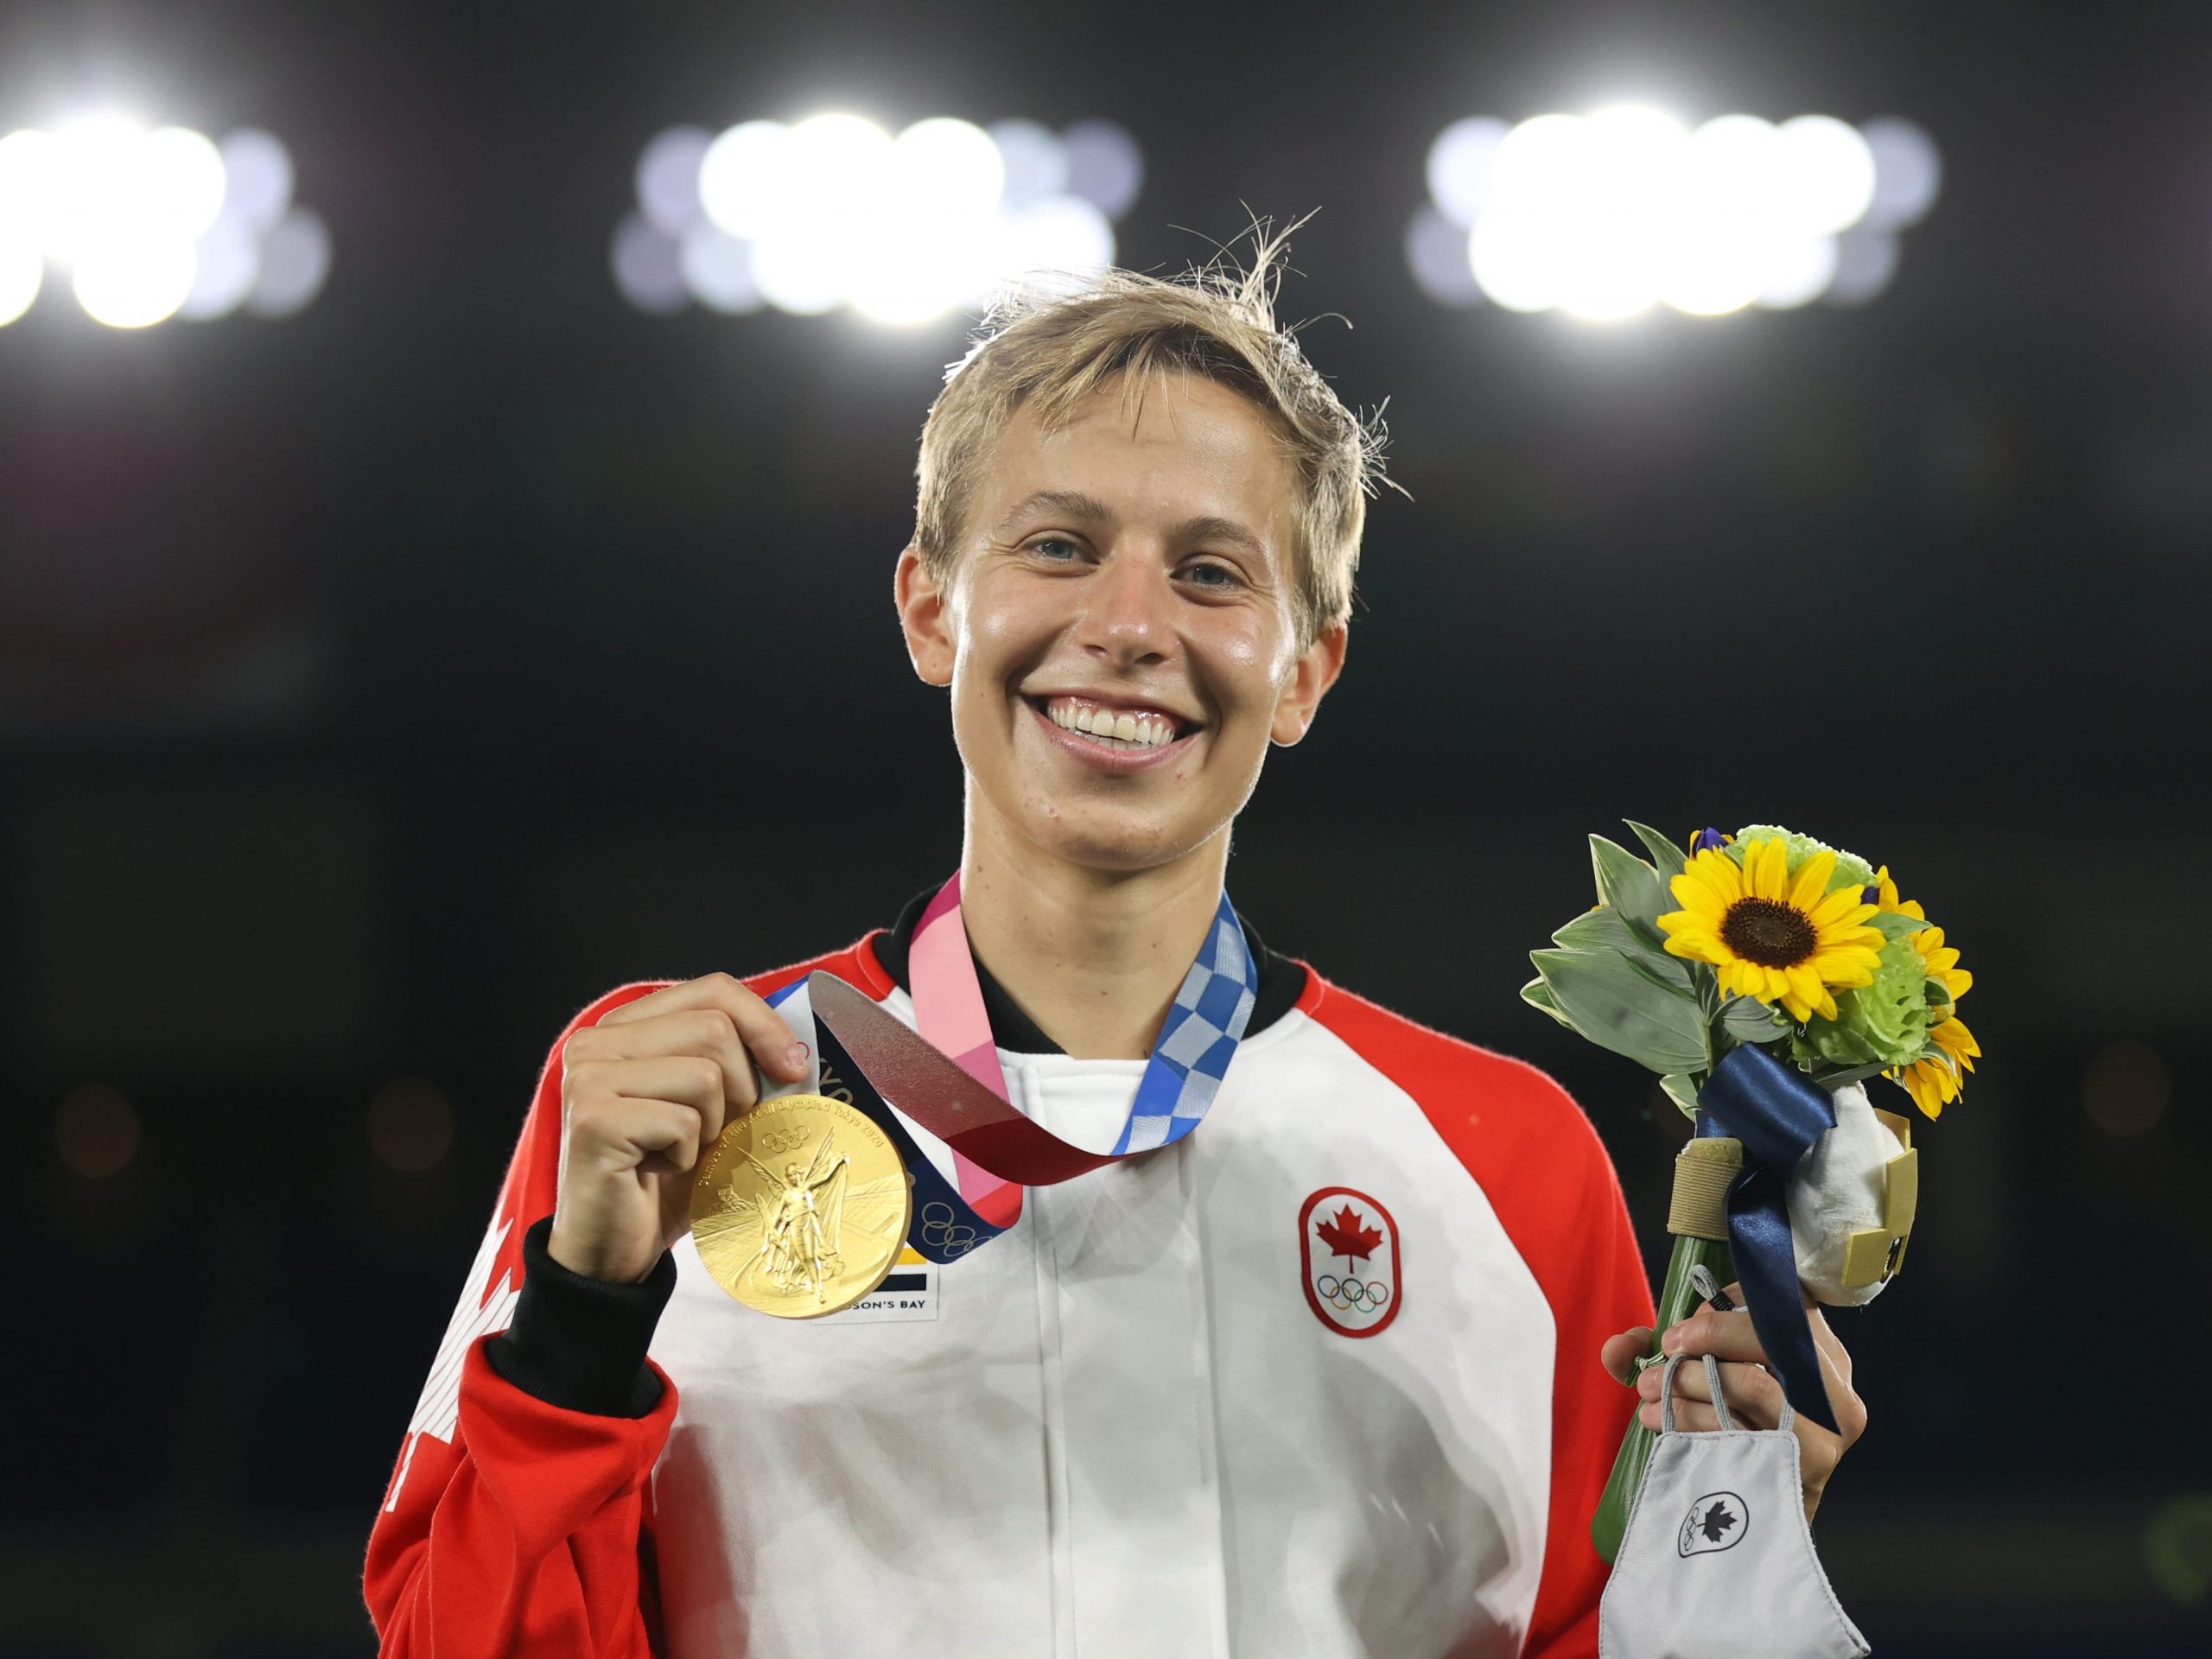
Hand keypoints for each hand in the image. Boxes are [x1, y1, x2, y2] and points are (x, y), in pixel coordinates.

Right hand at [548, 974, 810, 1283]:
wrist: (612, 1248)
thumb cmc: (663, 1177)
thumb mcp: (712, 1108)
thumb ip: (739, 1064)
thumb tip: (797, 1052)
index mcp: (626, 1026)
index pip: (713, 989)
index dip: (764, 1024)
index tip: (791, 1068)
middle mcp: (597, 1041)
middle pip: (715, 1028)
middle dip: (740, 1087)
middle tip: (718, 1130)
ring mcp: (588, 1077)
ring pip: (705, 1074)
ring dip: (711, 1126)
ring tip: (680, 1151)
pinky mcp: (593, 1119)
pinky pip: (683, 1121)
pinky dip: (687, 1156)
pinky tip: (657, 1170)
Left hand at [1601, 1283, 1866, 1520]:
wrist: (1754, 1517)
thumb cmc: (1730, 1427)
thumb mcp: (1704, 1372)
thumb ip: (1661, 1349)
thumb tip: (1618, 1348)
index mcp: (1821, 1353)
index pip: (1784, 1306)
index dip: (1726, 1313)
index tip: (1681, 1330)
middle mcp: (1836, 1392)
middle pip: (1772, 1342)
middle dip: (1707, 1342)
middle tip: (1665, 1355)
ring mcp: (1826, 1435)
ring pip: (1753, 1385)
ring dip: (1690, 1383)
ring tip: (1650, 1392)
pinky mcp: (1805, 1472)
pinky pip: (1742, 1434)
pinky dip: (1693, 1421)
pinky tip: (1663, 1421)